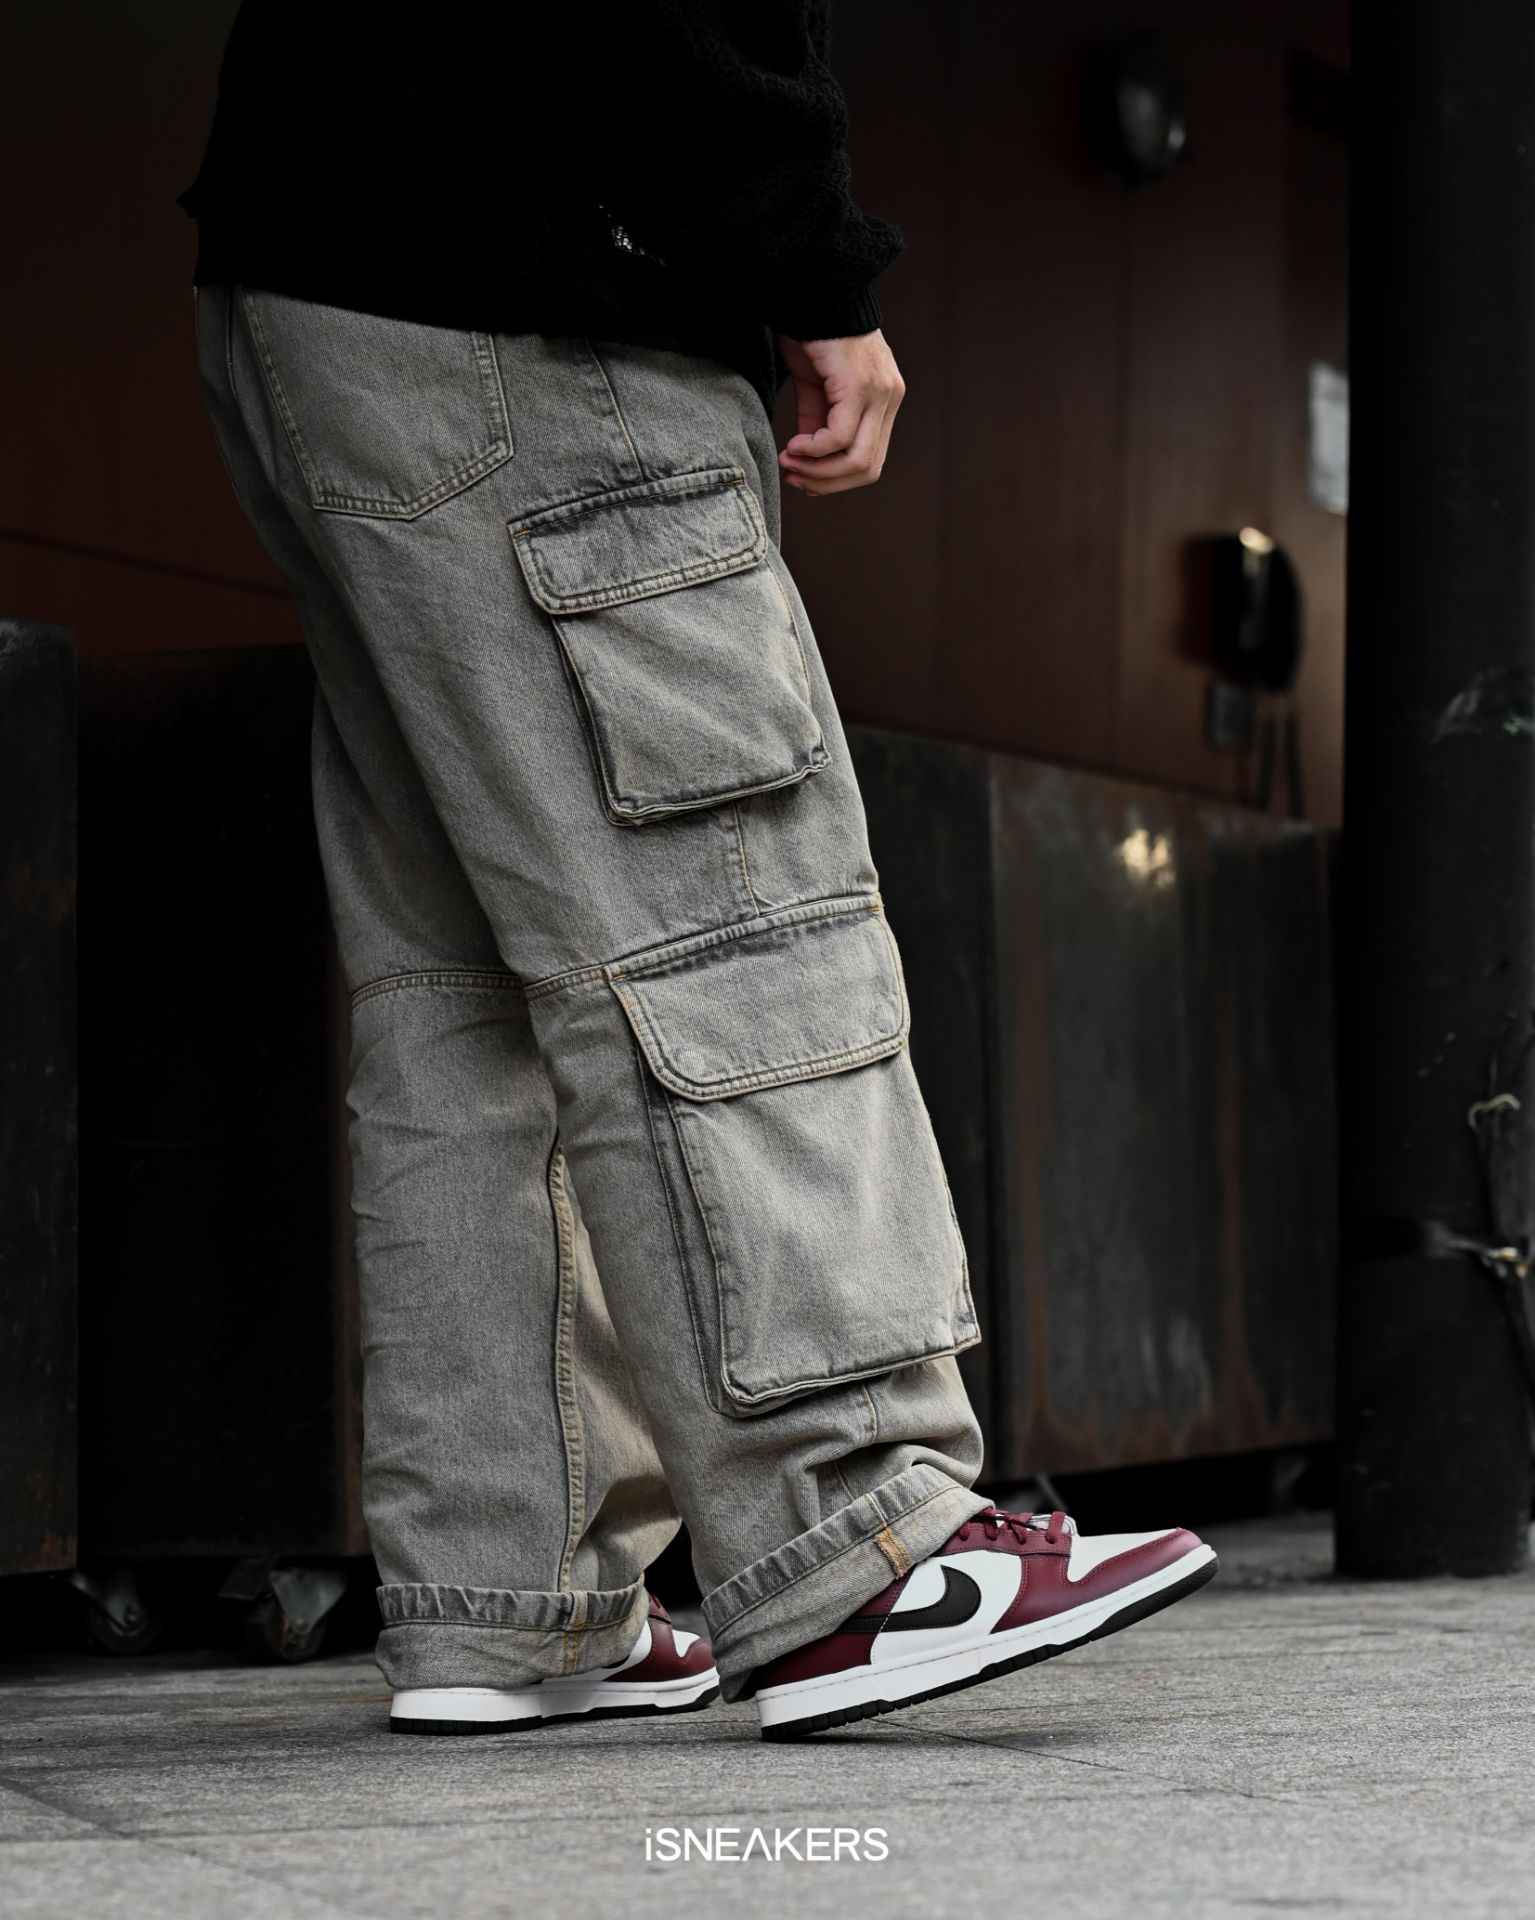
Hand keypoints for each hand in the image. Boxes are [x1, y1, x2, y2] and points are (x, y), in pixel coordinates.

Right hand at [777, 331, 905, 496]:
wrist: (814, 293)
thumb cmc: (813, 336)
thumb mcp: (816, 388)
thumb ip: (817, 422)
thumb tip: (808, 458)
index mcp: (884, 401)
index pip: (871, 461)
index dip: (835, 479)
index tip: (802, 477)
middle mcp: (889, 399)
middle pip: (868, 468)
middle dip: (827, 482)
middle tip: (794, 477)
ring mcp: (880, 393)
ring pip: (858, 458)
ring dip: (818, 470)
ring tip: (790, 462)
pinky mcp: (860, 384)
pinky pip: (840, 436)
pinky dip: (813, 449)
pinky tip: (793, 446)